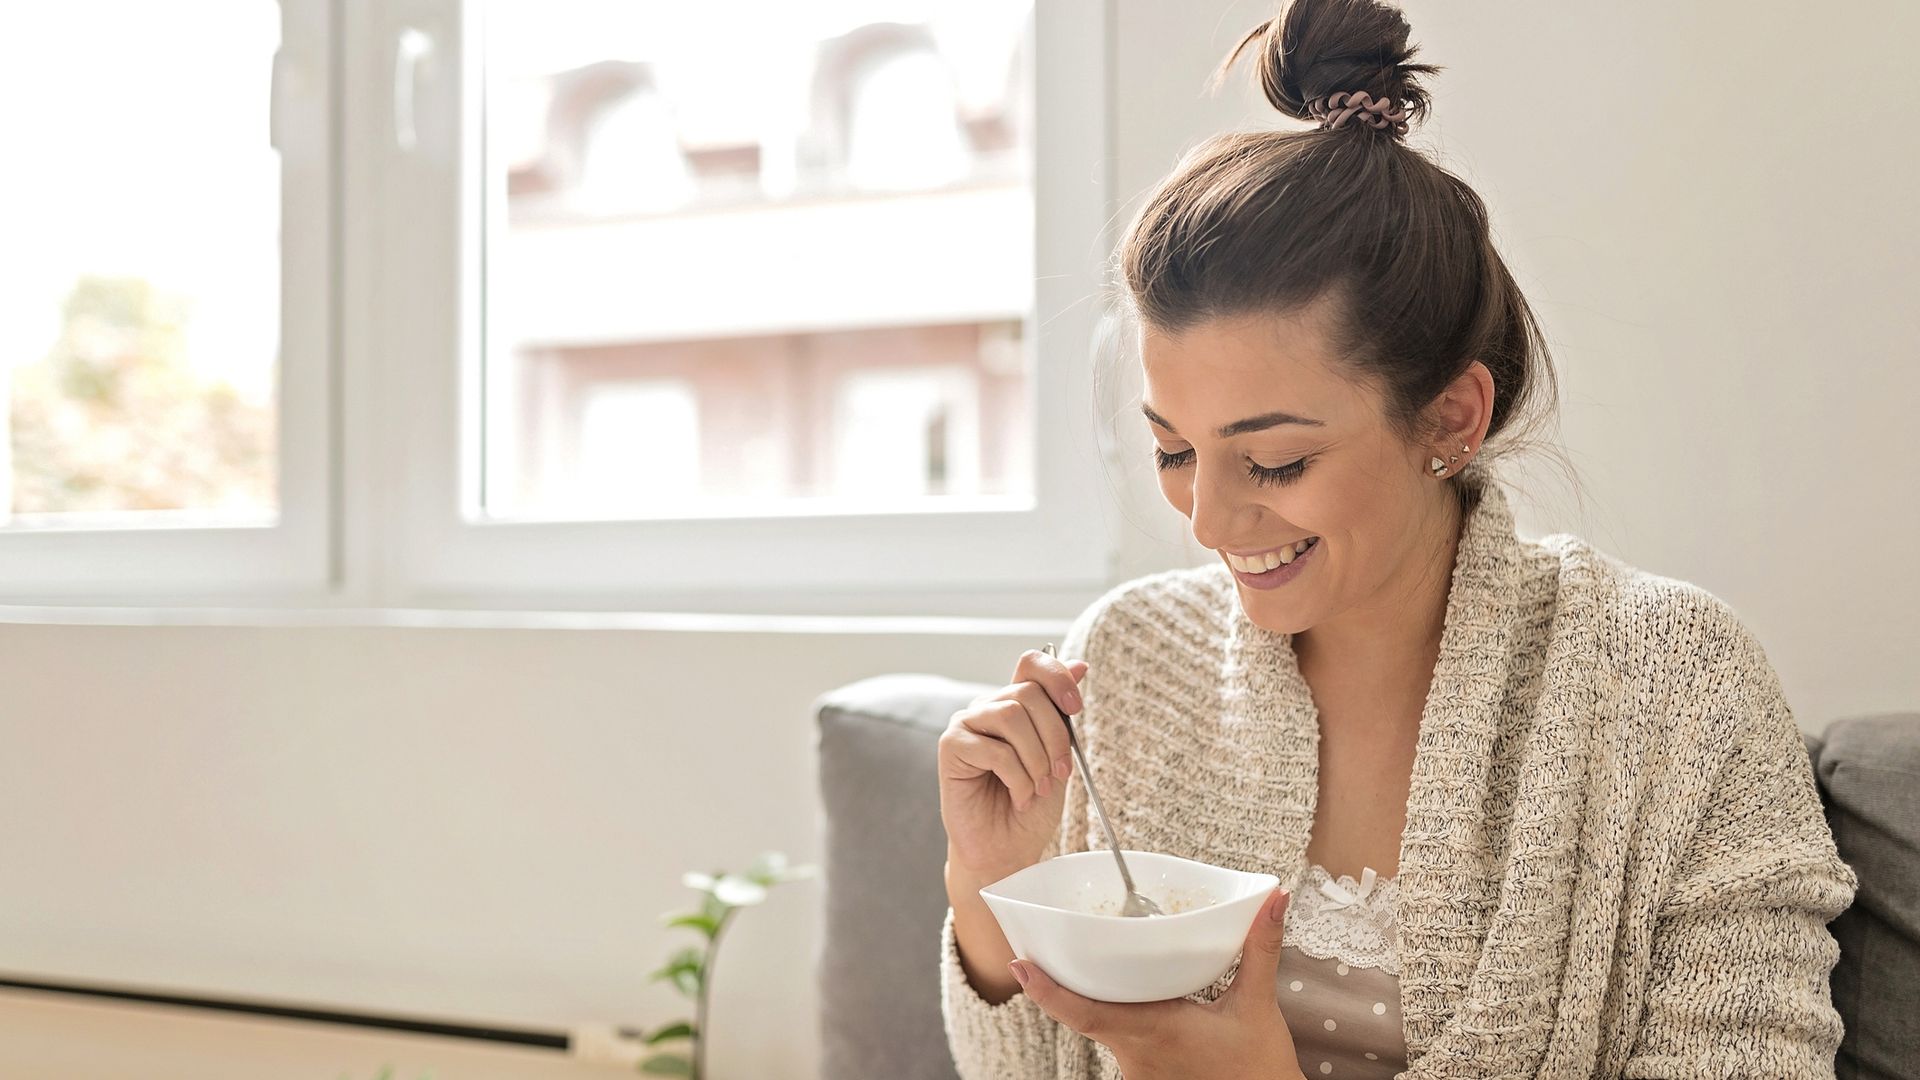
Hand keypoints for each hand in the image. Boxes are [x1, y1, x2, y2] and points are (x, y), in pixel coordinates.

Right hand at [938, 647, 1089, 884]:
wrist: (1008, 850)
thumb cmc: (1032, 806)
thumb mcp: (1059, 755)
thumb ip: (1062, 713)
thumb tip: (1080, 665)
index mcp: (1015, 704)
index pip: (1032, 664)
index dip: (1056, 677)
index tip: (1075, 707)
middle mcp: (989, 707)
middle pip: (1028, 693)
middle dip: (1054, 736)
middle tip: (1059, 772)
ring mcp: (967, 724)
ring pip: (1011, 716)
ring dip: (1036, 759)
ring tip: (1037, 788)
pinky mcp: (951, 746)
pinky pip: (994, 749)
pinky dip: (1017, 777)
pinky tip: (1018, 795)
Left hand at [1009, 886, 1304, 1079]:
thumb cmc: (1259, 1068)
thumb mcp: (1257, 1005)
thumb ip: (1259, 950)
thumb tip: (1273, 900)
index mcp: (1153, 1029)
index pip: (1084, 1012)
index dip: (1047, 991)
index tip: (1019, 965)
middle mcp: (1135, 1053)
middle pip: (1085, 1015)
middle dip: (1061, 986)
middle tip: (1036, 954)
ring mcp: (1138, 1071)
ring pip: (1102, 1030)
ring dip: (1092, 1002)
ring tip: (1075, 967)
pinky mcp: (1146, 1078)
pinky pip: (1118, 1044)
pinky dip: (1115, 1019)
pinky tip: (1123, 1000)